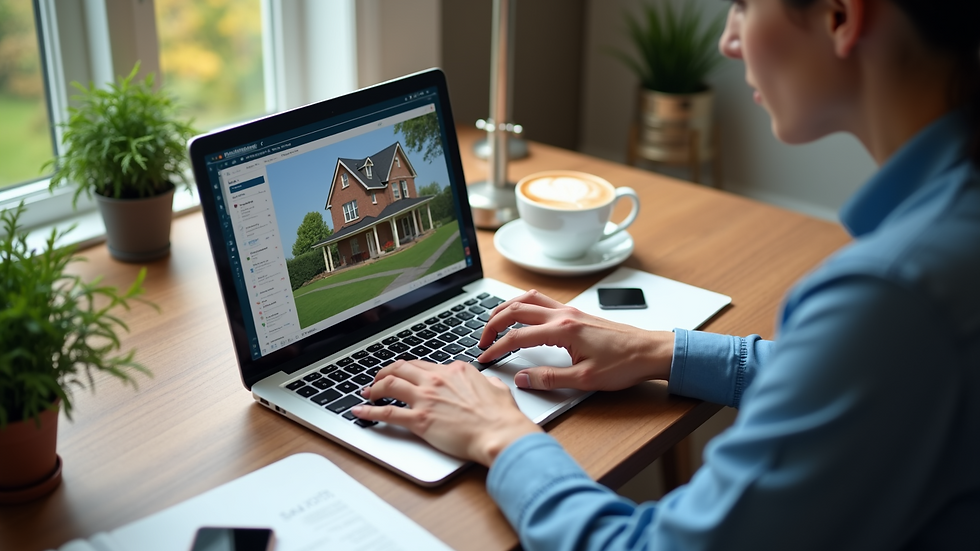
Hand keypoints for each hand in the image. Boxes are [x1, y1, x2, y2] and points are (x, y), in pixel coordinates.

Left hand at [352, 359, 541, 466]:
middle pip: (401, 368)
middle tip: (377, 380)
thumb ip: (486, 382)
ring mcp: (426, 398)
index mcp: (455, 370)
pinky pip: (387, 412)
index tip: (402, 375)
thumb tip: (486, 383)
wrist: (499, 434)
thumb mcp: (497, 388)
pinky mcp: (420, 420)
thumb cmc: (501, 417)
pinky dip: (369, 411)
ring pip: (390, 384)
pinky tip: (360, 412)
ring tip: (367, 393)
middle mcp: (437, 380)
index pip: (422, 365)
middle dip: (385, 372)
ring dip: (374, 388)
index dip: (408, 369)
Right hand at [477, 290, 674, 390]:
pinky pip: (541, 301)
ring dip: (506, 309)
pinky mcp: (576, 313)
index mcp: (563, 330)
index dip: (497, 348)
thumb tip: (523, 379)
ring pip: (527, 300)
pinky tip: (520, 315)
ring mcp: (570, 311)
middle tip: (481, 340)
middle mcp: (564, 315)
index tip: (485, 358)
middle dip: (493, 323)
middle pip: (516, 310)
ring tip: (493, 324)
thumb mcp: (585, 380)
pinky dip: (523, 305)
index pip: (518, 336)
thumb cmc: (624, 365)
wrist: (650, 351)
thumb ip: (549, 379)